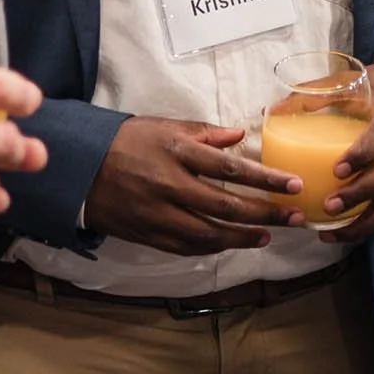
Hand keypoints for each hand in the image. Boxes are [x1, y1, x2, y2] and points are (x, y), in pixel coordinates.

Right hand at [84, 117, 301, 254]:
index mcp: (177, 152)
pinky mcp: (149, 235)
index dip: (265, 179)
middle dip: (266, 213)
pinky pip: (188, 247)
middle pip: (227, 205)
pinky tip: (233, 243)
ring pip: (210, 233)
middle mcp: (170, 186)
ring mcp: (159, 214)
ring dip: (244, 236)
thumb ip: (204, 132)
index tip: (292, 184)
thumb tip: (240, 136)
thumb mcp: (163, 126)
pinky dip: (214, 247)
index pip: (230, 169)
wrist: (79, 168)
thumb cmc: (125, 141)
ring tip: (270, 234)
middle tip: (295, 216)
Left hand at [319, 61, 373, 245]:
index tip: (337, 169)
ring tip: (333, 230)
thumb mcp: (355, 80)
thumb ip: (317, 92)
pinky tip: (344, 232)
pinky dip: (370, 222)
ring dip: (366, 217)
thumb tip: (272, 111)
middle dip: (364, 190)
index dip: (365, 150)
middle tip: (330, 205)